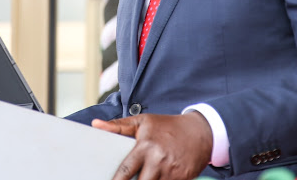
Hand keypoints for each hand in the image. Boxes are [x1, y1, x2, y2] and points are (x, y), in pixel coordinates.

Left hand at [92, 112, 212, 179]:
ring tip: (145, 177)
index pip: (125, 170)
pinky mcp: (184, 179)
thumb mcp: (142, 122)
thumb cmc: (167, 126)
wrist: (200, 131)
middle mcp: (158, 160)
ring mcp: (172, 172)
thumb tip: (95, 124)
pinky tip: (157, 178)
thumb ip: (118, 126)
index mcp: (145, 147)